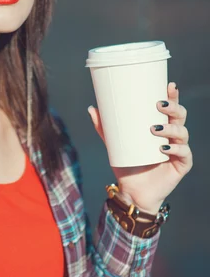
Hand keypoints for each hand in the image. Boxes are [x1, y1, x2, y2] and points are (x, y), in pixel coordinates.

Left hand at [88, 82, 192, 213]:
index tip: (169, 85)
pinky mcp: (181, 165)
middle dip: (173, 108)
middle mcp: (173, 136)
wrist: (131, 191)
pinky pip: (184, 154)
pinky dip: (176, 149)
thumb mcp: (114, 143)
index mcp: (162, 127)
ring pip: (182, 133)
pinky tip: (165, 148)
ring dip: (170, 128)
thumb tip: (91, 107)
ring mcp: (178, 150)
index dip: (173, 95)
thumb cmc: (126, 164)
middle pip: (180, 116)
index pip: (171, 108)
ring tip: (154, 128)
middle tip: (158, 105)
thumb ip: (104, 127)